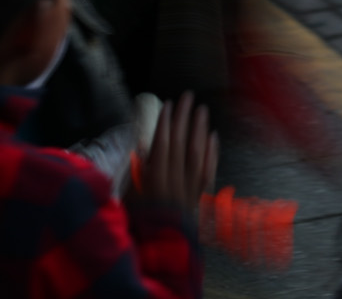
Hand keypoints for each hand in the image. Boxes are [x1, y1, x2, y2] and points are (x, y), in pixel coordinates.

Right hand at [137, 92, 218, 212]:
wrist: (159, 244)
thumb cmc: (139, 217)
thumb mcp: (129, 193)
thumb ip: (136, 169)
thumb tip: (141, 145)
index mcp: (152, 178)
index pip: (160, 143)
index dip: (165, 123)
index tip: (169, 104)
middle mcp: (172, 179)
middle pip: (180, 142)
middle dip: (184, 117)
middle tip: (188, 97)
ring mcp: (188, 185)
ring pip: (197, 152)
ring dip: (199, 128)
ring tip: (202, 109)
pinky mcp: (199, 192)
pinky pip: (208, 168)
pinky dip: (211, 151)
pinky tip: (212, 135)